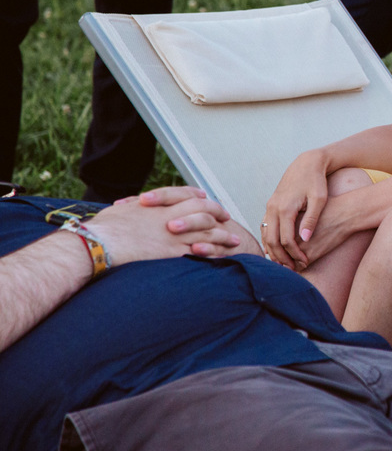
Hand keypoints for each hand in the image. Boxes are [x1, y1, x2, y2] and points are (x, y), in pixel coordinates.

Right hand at [91, 186, 253, 263]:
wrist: (97, 245)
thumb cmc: (101, 230)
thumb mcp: (120, 211)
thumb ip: (132, 208)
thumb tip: (129, 208)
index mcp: (157, 204)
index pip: (184, 194)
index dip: (197, 196)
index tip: (206, 198)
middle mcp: (170, 215)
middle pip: (204, 210)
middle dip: (218, 213)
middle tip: (227, 218)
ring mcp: (174, 235)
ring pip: (207, 232)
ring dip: (223, 236)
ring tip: (235, 241)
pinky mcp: (174, 253)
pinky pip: (201, 252)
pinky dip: (214, 253)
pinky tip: (222, 257)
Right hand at [263, 149, 331, 270]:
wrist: (307, 163)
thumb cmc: (317, 181)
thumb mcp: (319, 200)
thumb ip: (311, 219)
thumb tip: (304, 240)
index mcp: (285, 208)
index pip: (286, 240)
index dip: (294, 254)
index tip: (304, 263)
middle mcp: (273, 208)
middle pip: (272, 240)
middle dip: (280, 257)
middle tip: (291, 269)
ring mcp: (270, 205)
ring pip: (266, 234)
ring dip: (272, 250)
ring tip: (283, 263)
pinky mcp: (271, 204)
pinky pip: (265, 226)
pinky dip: (269, 240)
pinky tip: (277, 249)